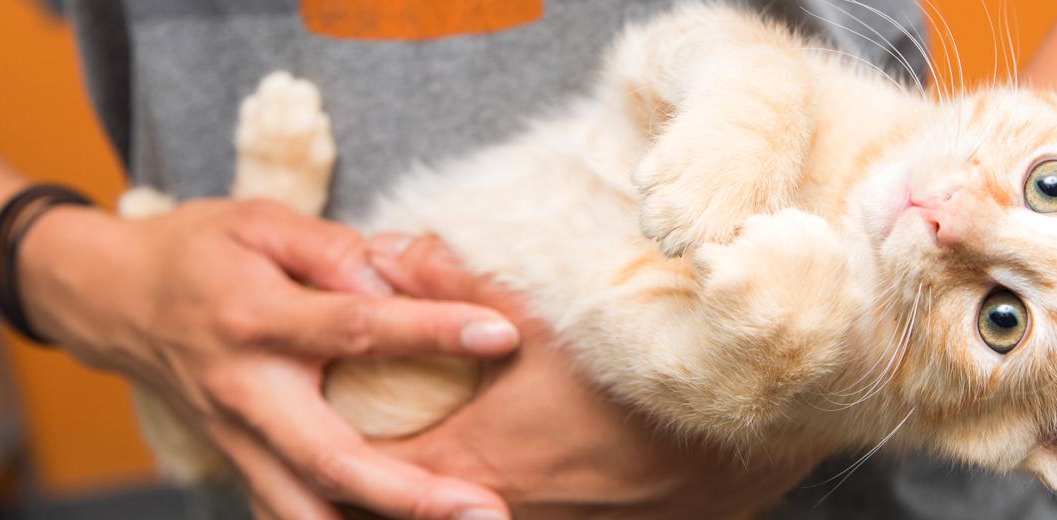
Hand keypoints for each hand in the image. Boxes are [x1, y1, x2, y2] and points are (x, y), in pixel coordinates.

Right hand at [17, 199, 520, 519]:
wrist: (115, 300)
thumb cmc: (199, 252)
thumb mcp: (259, 221)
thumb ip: (330, 249)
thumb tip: (394, 278)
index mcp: (255, 320)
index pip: (356, 329)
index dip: (431, 330)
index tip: (500, 334)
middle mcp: (245, 395)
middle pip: (333, 460)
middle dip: (412, 495)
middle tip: (485, 509)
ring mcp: (237, 443)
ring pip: (304, 511)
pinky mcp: (238, 465)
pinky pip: (285, 514)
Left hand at [365, 234, 822, 517]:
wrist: (753, 431)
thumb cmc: (642, 370)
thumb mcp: (543, 318)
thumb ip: (453, 284)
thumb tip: (381, 251)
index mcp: (474, 460)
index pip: (368, 473)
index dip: (326, 451)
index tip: (304, 422)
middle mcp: (497, 513)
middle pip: (404, 511)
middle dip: (365, 483)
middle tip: (333, 453)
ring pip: (459, 519)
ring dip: (426, 497)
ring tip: (396, 464)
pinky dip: (483, 503)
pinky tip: (496, 476)